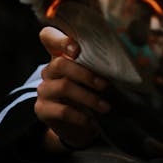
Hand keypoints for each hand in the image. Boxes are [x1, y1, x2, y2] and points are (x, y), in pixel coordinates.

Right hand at [35, 26, 109, 151]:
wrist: (79, 126)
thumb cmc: (90, 93)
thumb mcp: (93, 76)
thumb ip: (96, 64)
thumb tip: (120, 58)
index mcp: (60, 56)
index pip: (48, 37)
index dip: (59, 40)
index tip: (76, 49)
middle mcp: (49, 70)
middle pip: (60, 64)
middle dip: (86, 74)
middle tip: (105, 85)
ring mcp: (43, 89)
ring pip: (64, 87)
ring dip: (89, 97)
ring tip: (105, 107)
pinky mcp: (42, 109)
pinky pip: (62, 111)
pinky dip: (81, 116)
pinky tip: (92, 121)